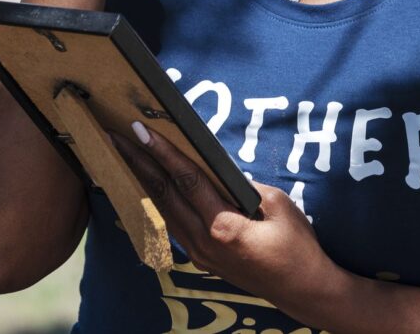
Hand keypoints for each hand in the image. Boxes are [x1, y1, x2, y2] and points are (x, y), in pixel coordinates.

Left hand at [110, 123, 346, 322]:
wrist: (302, 290)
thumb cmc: (297, 246)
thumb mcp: (279, 205)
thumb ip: (246, 185)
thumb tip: (220, 171)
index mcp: (223, 226)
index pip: (185, 180)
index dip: (162, 152)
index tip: (140, 131)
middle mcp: (203, 242)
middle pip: (163, 194)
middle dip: (139, 162)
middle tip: (117, 137)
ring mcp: (199, 254)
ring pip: (163, 210)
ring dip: (143, 181)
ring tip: (126, 156)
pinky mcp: (202, 259)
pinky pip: (173, 224)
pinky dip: (158, 201)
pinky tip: (149, 187)